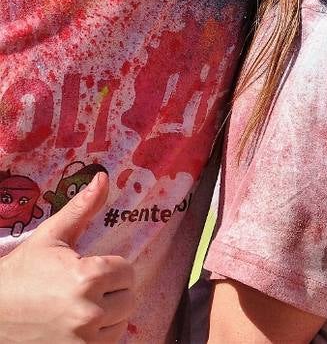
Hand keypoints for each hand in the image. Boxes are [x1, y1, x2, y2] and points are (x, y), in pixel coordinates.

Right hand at [0, 173, 135, 342]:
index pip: (127, 270)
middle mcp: (89, 310)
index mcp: (87, 277)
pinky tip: (77, 324)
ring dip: (108, 314)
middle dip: (111, 290)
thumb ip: (81, 209)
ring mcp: (83, 338)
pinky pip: (109, 342)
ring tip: (80, 306)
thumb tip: (103, 177)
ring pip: (121, 321)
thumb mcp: (49, 239)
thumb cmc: (20, 274)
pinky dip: (99, 335)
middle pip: (128, 297)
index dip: (110, 268)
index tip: (89, 269)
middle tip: (84, 288)